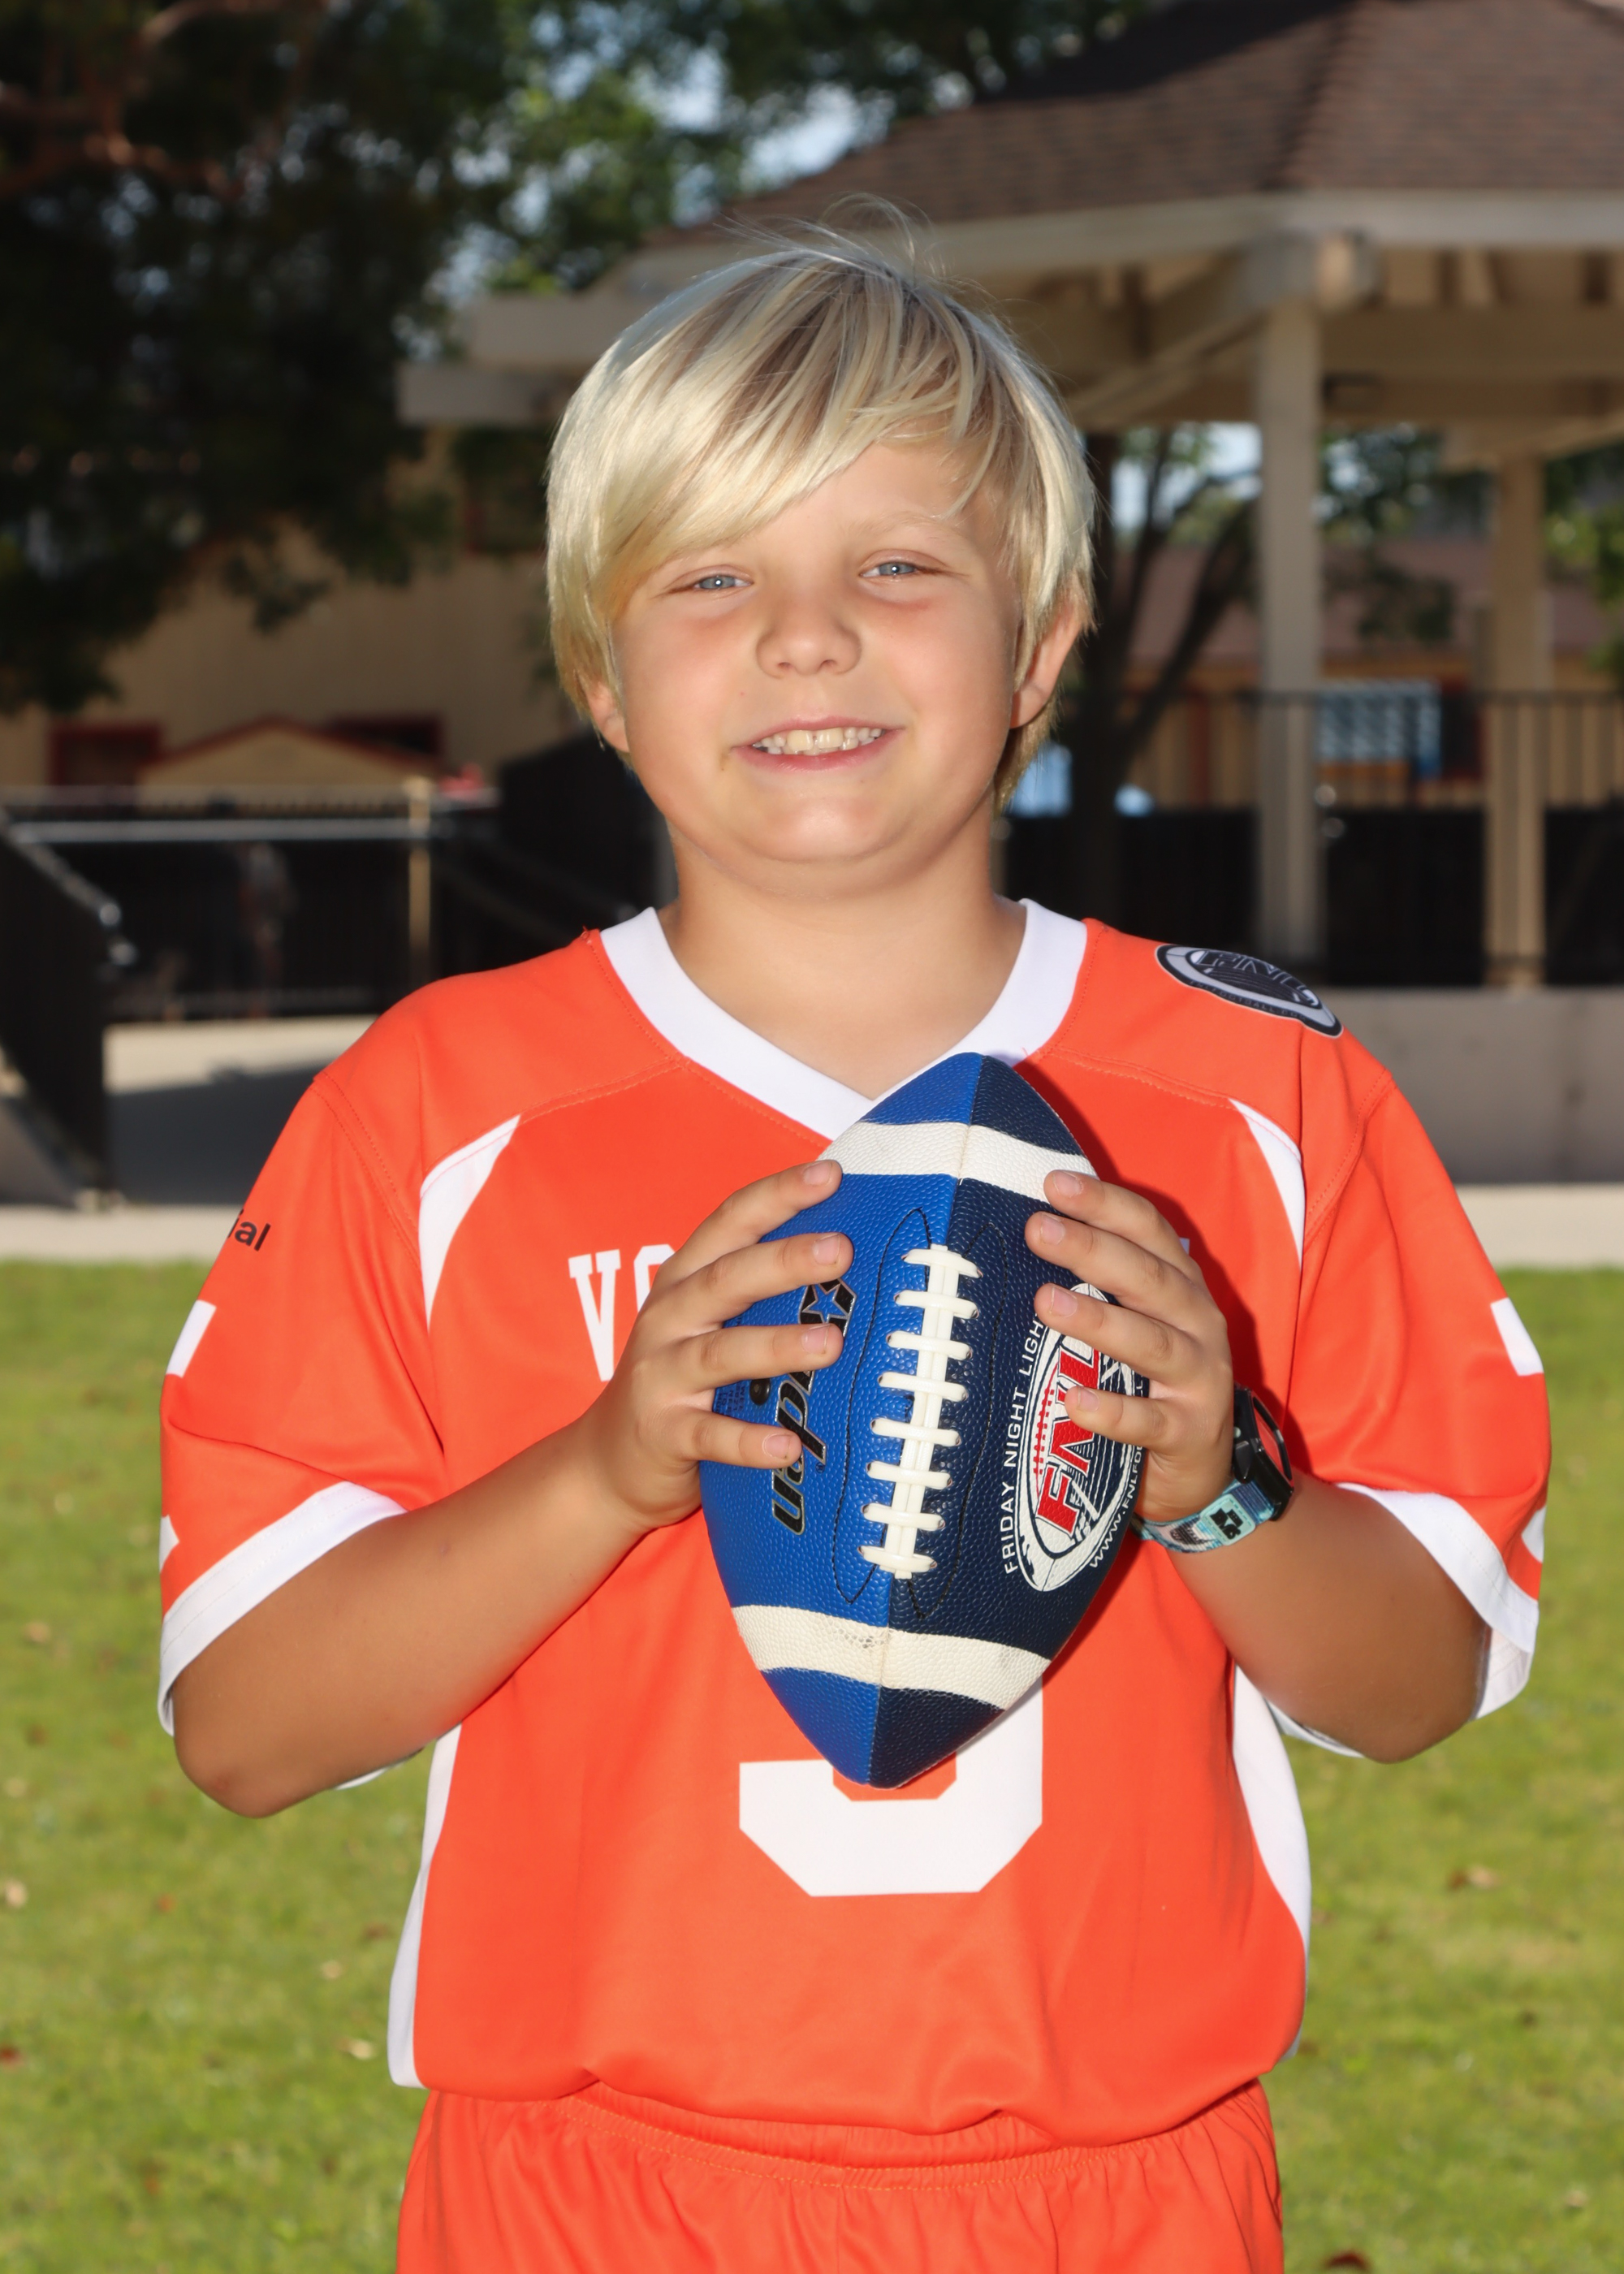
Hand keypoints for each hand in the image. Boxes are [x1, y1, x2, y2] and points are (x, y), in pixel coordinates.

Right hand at [574, 1158, 850, 1535]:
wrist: (610, 1459)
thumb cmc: (683, 1377)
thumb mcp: (710, 1321)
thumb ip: (760, 1289)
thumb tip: (851, 1250)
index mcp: (686, 1280)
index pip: (729, 1223)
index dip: (777, 1195)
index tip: (829, 1174)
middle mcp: (669, 1318)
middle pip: (726, 1279)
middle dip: (783, 1260)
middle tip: (840, 1251)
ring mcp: (661, 1375)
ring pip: (718, 1353)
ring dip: (774, 1347)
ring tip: (829, 1344)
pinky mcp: (663, 1433)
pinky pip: (708, 1436)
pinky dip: (746, 1441)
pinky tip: (787, 1445)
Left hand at [1025, 1172, 1232, 1524]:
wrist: (1204, 1468)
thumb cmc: (1151, 1381)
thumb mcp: (1139, 1322)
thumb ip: (1101, 1286)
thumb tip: (1029, 1236)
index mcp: (1181, 1287)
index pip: (1148, 1231)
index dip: (1105, 1204)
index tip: (1054, 1184)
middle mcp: (1198, 1323)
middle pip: (1147, 1278)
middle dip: (1091, 1249)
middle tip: (1037, 1229)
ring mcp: (1199, 1379)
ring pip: (1151, 1343)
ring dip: (1098, 1319)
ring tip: (1045, 1301)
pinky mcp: (1189, 1432)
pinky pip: (1149, 1421)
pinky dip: (1113, 1411)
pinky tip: (1074, 1401)